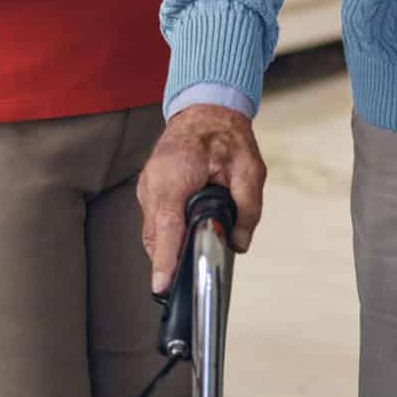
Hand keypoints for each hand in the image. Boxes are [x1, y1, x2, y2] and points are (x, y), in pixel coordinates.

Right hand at [138, 104, 266, 293]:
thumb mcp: (249, 169)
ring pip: (154, 233)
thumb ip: (247, 208)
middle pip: (157, 237)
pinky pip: (155, 223)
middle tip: (195, 271)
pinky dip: (168, 234)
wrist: (205, 111)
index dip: (165, 259)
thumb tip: (238, 243)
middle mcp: (154, 184)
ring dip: (171, 245)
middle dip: (173, 258)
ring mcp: (147, 188)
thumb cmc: (224, 135)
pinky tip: (186, 234)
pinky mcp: (149, 192)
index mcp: (175, 176)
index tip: (162, 285)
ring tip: (195, 248)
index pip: (167, 226)